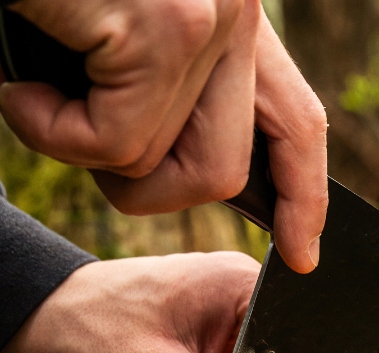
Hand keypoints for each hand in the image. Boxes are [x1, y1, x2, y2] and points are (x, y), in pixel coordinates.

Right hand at [0, 0, 326, 271]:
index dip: (302, 198)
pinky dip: (54, 136)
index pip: (298, 124)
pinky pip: (118, 146)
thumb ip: (176, 97)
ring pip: (170, 168)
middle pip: (225, 172)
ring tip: (42, 91)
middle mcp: (234, 11)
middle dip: (151, 190)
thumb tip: (216, 177)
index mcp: (230, 15)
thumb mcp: (124, 41)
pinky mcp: (164, 27)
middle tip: (84, 142)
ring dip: (87, 154)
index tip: (302, 254)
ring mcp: (207, 17)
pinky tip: (22, 88)